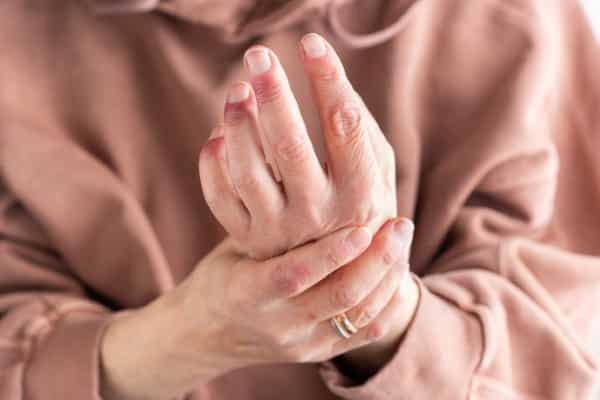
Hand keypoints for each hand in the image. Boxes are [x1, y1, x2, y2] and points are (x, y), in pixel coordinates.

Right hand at [99, 219, 413, 399]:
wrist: (209, 335)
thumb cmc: (220, 275)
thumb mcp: (230, 245)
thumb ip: (258, 212)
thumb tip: (277, 144)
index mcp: (246, 293)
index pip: (292, 276)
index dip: (329, 254)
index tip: (360, 227)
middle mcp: (277, 323)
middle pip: (339, 298)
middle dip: (376, 260)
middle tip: (401, 224)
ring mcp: (303, 342)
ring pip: (359, 316)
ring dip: (388, 275)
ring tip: (402, 237)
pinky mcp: (320, 351)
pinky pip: (366, 334)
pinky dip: (388, 301)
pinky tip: (399, 269)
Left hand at [199, 33, 396, 259]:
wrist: (337, 270)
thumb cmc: (358, 203)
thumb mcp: (376, 169)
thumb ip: (359, 128)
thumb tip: (325, 72)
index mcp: (360, 194)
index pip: (345, 127)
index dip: (327, 80)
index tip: (310, 44)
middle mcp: (319, 216)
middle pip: (292, 148)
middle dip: (275, 95)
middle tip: (258, 56)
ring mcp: (278, 231)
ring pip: (249, 172)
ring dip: (239, 125)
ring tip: (238, 90)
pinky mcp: (247, 237)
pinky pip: (220, 197)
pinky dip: (212, 162)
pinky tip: (220, 134)